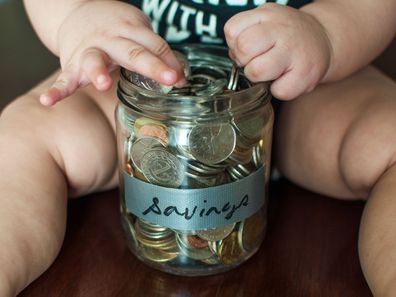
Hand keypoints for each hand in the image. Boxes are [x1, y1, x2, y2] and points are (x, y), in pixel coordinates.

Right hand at [40, 1, 184, 105]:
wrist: (77, 13)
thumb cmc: (116, 28)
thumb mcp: (139, 32)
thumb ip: (157, 54)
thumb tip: (182, 80)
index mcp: (131, 30)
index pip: (155, 45)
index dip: (170, 62)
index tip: (182, 80)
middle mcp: (111, 39)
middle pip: (133, 52)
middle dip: (151, 65)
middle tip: (169, 79)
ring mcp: (89, 50)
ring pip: (94, 59)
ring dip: (98, 71)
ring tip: (103, 85)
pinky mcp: (71, 64)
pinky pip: (63, 77)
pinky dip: (56, 90)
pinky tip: (49, 101)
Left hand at [224, 3, 332, 99]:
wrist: (324, 38)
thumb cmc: (288, 36)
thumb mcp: (265, 22)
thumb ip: (244, 33)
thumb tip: (234, 56)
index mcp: (267, 15)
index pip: (232, 30)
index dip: (234, 45)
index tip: (248, 49)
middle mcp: (281, 29)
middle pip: (243, 49)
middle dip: (244, 61)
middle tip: (257, 61)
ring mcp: (294, 51)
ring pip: (256, 71)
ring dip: (259, 78)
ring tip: (271, 71)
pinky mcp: (305, 74)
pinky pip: (278, 91)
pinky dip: (278, 90)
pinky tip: (285, 79)